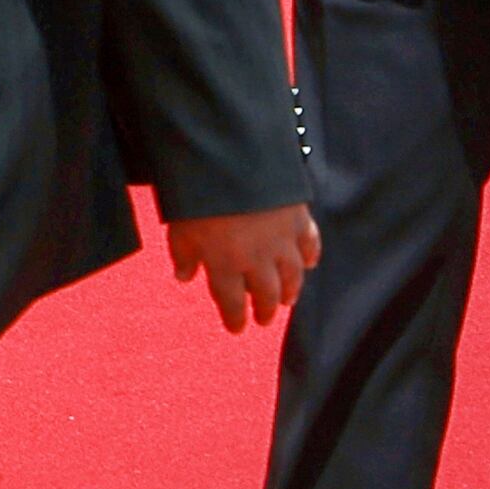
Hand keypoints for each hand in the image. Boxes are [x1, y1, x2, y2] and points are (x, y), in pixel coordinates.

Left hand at [165, 203, 320, 332]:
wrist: (231, 159)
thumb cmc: (197, 195)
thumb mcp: (179, 228)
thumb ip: (183, 255)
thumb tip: (184, 277)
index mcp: (223, 265)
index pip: (232, 303)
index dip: (235, 319)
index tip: (237, 329)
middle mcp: (256, 259)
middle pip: (266, 294)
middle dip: (266, 310)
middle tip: (265, 319)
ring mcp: (280, 240)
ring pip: (291, 276)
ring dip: (290, 291)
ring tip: (288, 301)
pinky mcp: (298, 218)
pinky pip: (309, 244)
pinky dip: (310, 256)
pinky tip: (309, 264)